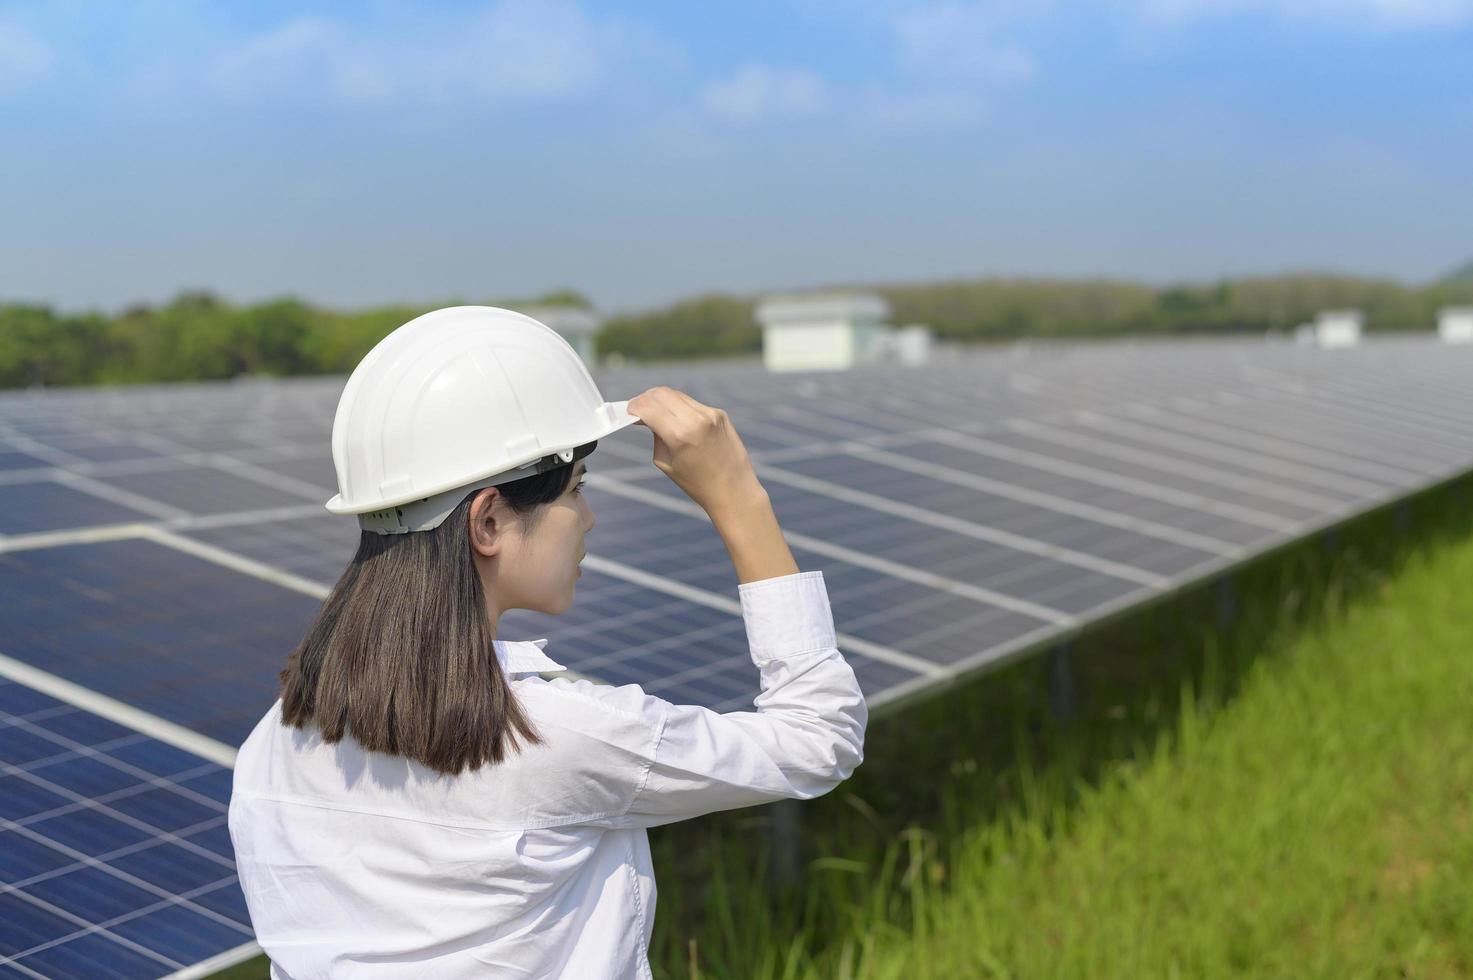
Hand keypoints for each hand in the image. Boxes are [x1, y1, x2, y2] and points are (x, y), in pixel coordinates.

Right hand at [626, 387, 763, 515]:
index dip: (634, 407)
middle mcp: (696, 420)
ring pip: (676, 395)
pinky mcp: (720, 414)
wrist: (733, 490)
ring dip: (662, 401)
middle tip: (639, 409)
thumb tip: (647, 416)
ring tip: (656, 413)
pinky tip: (676, 419)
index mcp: (679, 435)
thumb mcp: (665, 462)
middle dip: (646, 399)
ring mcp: (710, 414)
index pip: (648, 406)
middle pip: (660, 393)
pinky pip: (692, 403)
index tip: (628, 412)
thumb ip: (655, 435)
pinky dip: (679, 407)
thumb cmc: (697, 483)